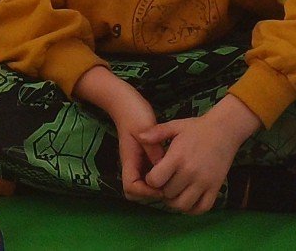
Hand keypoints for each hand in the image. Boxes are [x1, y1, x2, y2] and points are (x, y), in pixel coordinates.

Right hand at [73, 67, 162, 201]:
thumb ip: (154, 150)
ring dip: (154, 186)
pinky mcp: (142, 157)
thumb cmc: (134, 112)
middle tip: (167, 186)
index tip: (162, 186)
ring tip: (170, 179)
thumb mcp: (145, 129)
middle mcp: (131, 165)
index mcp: (130, 160)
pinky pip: (148, 174)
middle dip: (149, 194)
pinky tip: (170, 169)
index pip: (131, 188)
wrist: (124, 100)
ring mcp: (136, 162)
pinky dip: (157, 177)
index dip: (146, 192)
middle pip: (134, 192)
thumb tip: (164, 170)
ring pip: (142, 185)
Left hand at [136, 95, 259, 214]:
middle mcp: (190, 172)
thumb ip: (156, 133)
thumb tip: (139, 136)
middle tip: (166, 182)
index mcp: (177, 157)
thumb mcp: (175, 126)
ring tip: (175, 191)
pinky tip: (188, 198)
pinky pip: (201, 208)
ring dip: (175, 202)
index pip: (155, 181)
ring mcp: (204, 182)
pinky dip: (192, 209)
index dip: (151, 180)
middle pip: (167, 194)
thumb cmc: (197, 128)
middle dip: (163, 190)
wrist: (225, 129)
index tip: (155, 174)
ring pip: (182, 205)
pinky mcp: (215, 188)